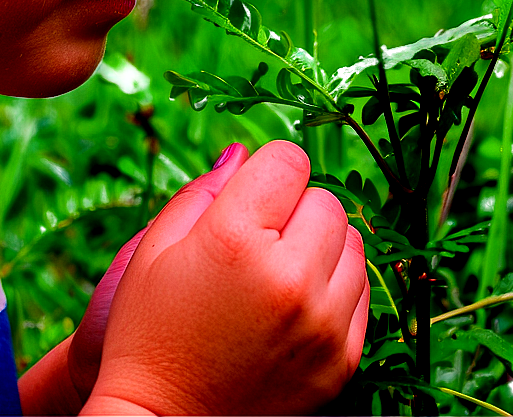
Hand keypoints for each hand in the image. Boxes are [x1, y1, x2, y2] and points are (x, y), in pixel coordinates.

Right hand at [82, 140, 369, 415]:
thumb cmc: (150, 330)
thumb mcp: (155, 248)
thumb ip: (205, 190)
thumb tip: (244, 151)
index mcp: (236, 240)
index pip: (290, 160)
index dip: (270, 169)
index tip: (254, 193)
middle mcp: (289, 279)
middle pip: (327, 200)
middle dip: (296, 207)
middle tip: (261, 238)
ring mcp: (322, 325)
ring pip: (353, 243)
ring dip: (322, 245)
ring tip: (281, 269)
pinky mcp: (342, 362)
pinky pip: (362, 292)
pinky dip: (335, 287)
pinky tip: (296, 303)